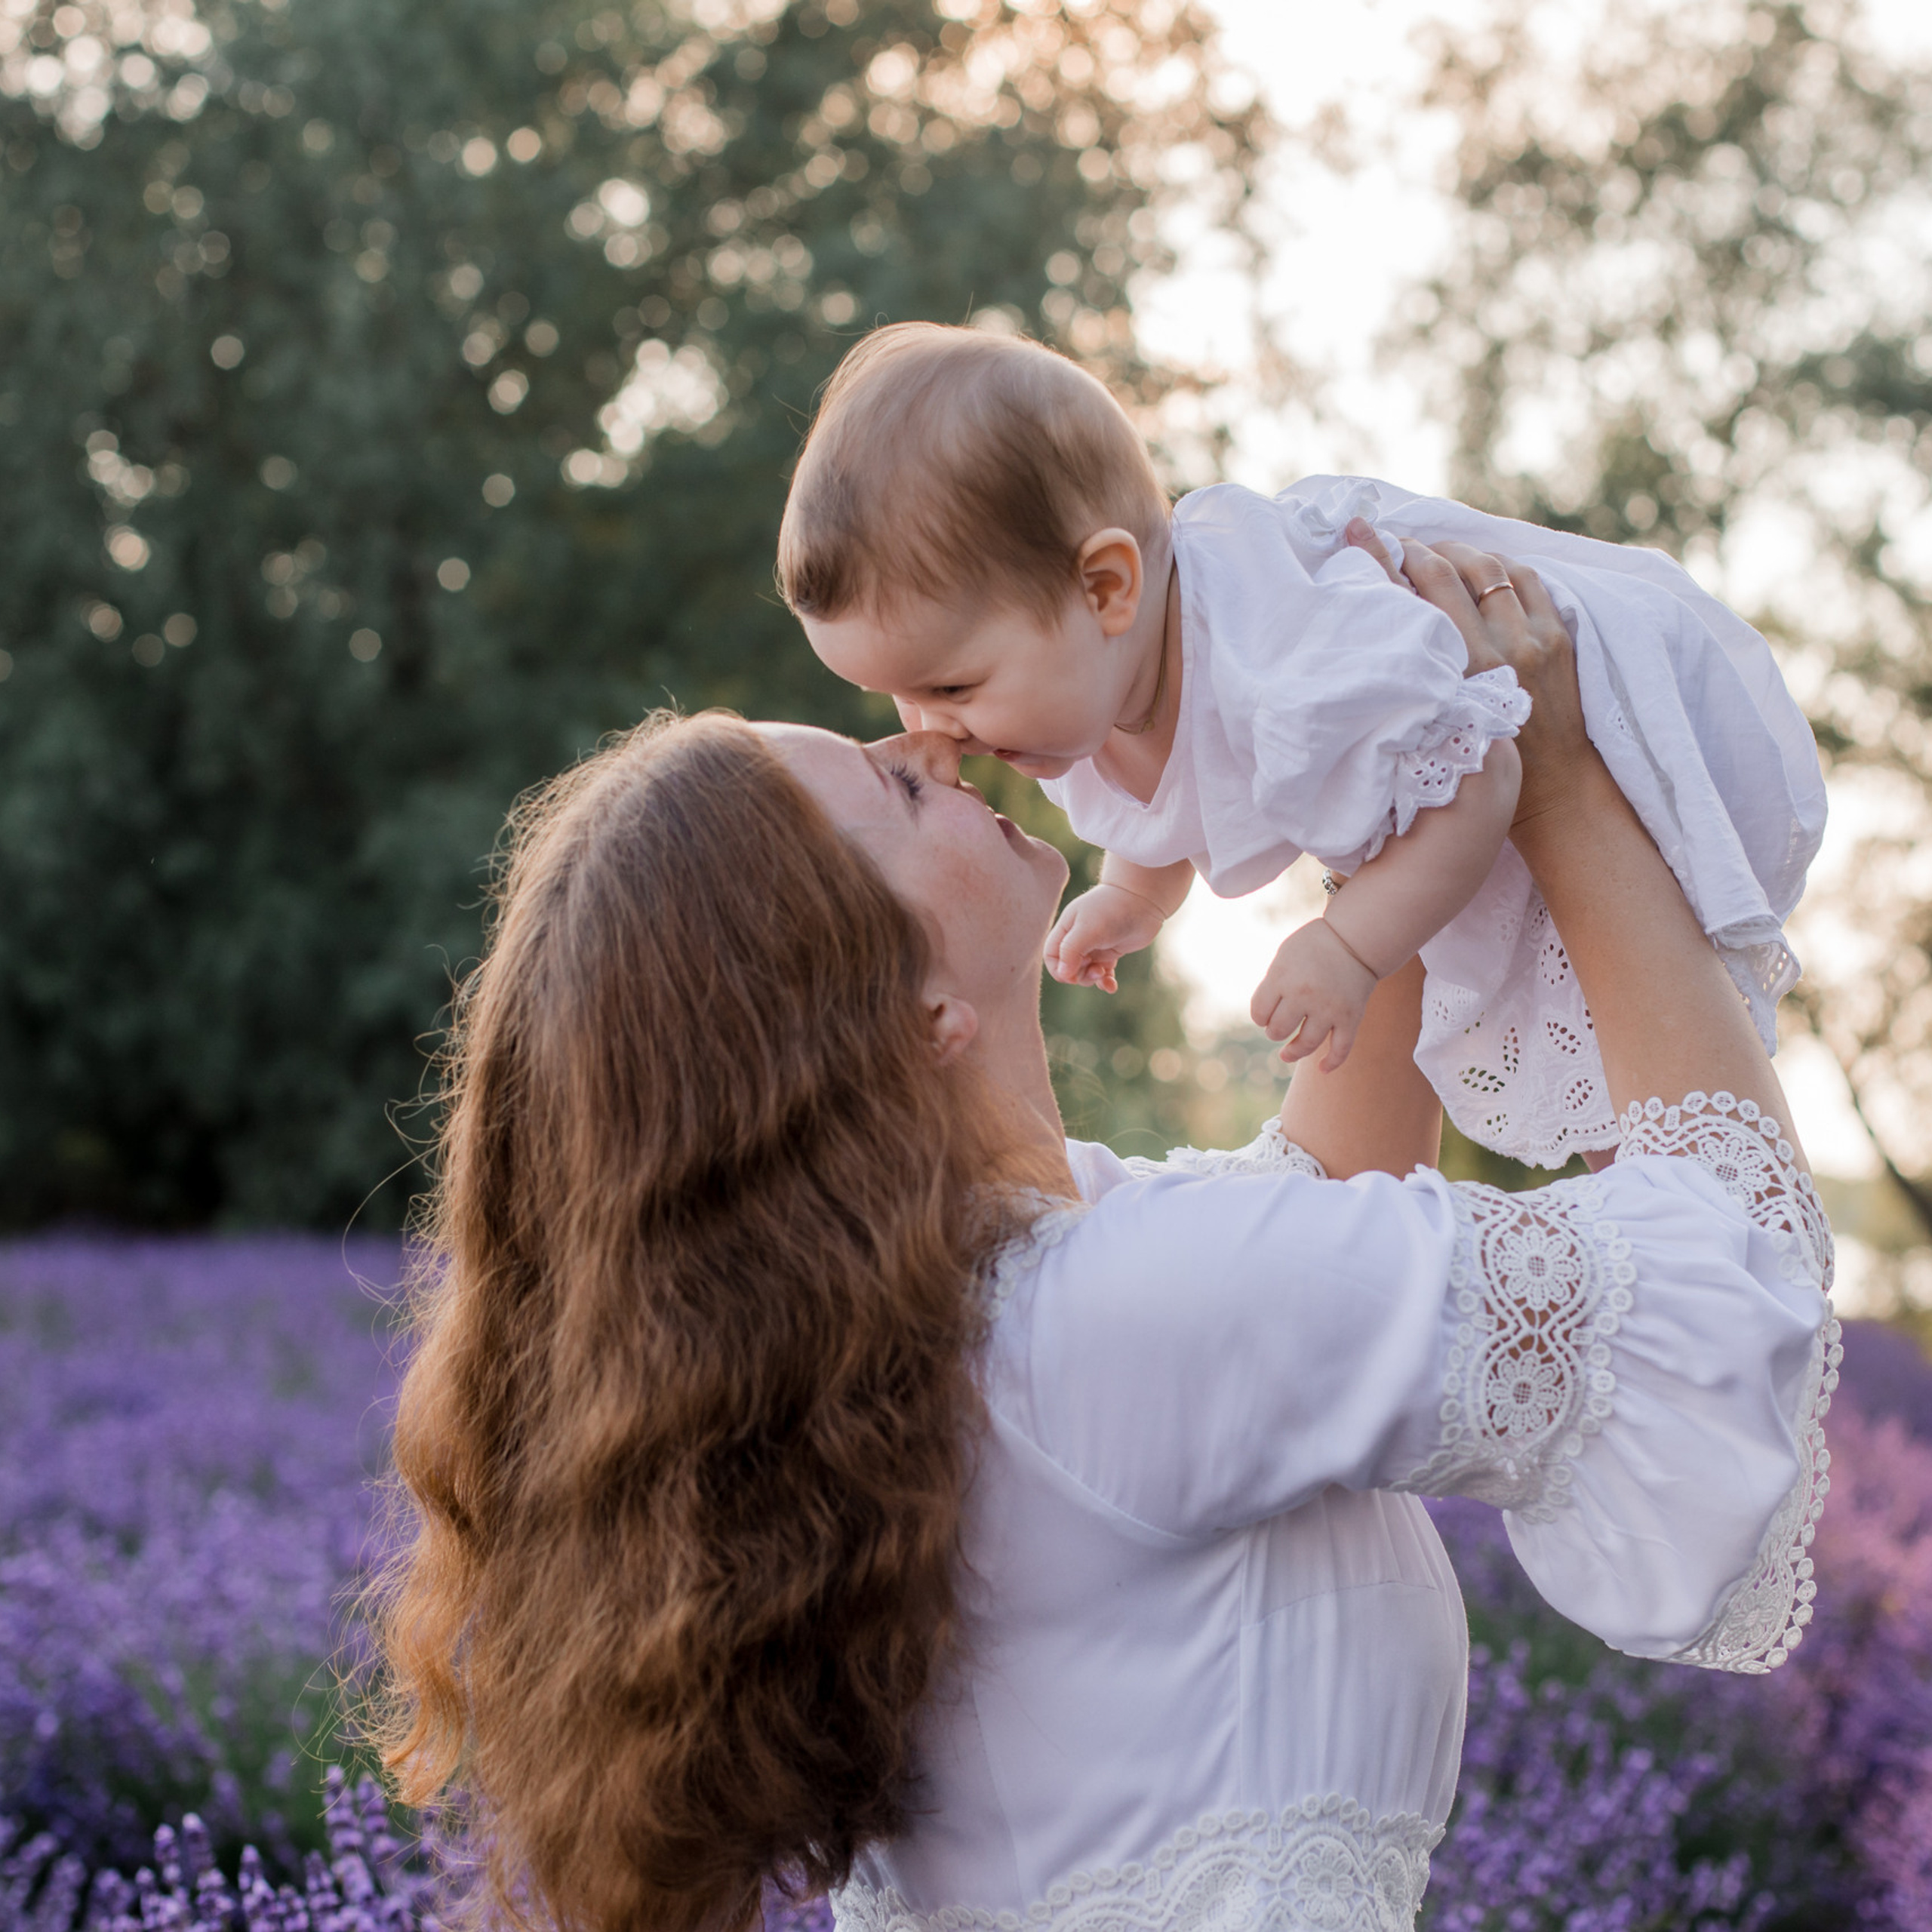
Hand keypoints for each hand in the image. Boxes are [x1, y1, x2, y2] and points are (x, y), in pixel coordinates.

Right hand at [1045, 882, 1166, 991]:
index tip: (1072, 975)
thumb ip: (1071, 951)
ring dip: (1093, 978)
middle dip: (1079, 975)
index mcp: (1067, 929)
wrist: (1143, 900)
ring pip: (1086, 971)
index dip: (1059, 969)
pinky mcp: (1111, 951)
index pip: (1052, 955)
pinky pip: (1103, 972)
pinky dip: (1106, 981)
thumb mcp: (1087, 930)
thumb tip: (1062, 975)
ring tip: (1104, 973)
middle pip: (1069, 967)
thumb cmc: (1112, 911)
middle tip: (1096, 971)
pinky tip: (1111, 987)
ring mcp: (1095, 945)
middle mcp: (1079, 937)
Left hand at [1251, 919, 1379, 1071]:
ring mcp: (1328, 1008)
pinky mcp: (1351, 1017)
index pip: (1259, 1013)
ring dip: (1294, 1051)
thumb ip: (1272, 984)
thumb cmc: (1313, 947)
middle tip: (1280, 1025)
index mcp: (1282, 978)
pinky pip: (1341, 1049)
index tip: (1266, 1013)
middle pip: (1278, 1031)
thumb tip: (1263, 1017)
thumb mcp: (1283, 957)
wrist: (1354, 938)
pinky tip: (1322, 1069)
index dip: (1260, 1016)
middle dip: (1275, 1031)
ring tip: (1287, 1053)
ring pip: (1306, 1045)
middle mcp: (1303, 995)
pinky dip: (1332, 1063)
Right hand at [1395, 538, 1589, 832]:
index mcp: (1457, 676)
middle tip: (1396, 541)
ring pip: (1489, 567)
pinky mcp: (1558, 636)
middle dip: (1417, 548)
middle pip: (1448, 573)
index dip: (1384, 559)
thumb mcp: (1436, 724)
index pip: (1414, 598)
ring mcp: (1532, 640)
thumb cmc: (1480, 768)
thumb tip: (1386, 630)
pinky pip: (1526, 578)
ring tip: (1437, 550)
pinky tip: (1481, 566)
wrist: (1556, 791)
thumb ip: (1416, 678)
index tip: (1361, 532)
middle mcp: (1494, 652)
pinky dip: (1499, 564)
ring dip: (1458, 551)